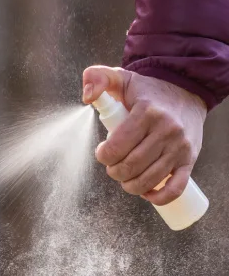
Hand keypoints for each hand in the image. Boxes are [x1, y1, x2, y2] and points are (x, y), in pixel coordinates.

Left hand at [82, 66, 206, 204]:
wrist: (187, 92)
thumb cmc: (148, 91)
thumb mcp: (122, 78)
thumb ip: (97, 78)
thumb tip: (86, 97)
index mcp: (147, 112)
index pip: (117, 147)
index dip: (103, 155)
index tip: (103, 152)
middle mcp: (166, 130)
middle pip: (130, 166)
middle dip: (114, 172)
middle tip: (113, 165)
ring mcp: (179, 147)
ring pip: (148, 180)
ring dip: (130, 186)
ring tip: (126, 176)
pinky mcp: (189, 160)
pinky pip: (175, 188)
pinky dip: (159, 197)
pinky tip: (147, 192)